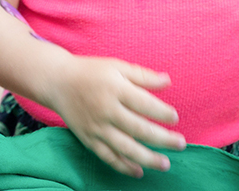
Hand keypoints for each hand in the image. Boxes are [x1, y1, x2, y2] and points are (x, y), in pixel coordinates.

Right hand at [46, 55, 185, 177]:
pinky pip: (107, 156)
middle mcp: (105, 109)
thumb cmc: (91, 71)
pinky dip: (122, 166)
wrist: (56, 81)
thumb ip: (142, 75)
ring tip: (166, 164)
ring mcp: (96, 126)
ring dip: (147, 158)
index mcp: (114, 88)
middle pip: (139, 129)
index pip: (145, 104)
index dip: (162, 113)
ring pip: (125, 147)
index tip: (175, 118)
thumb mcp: (116, 66)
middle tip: (181, 144)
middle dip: (163, 139)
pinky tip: (138, 171)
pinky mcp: (87, 138)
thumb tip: (168, 81)